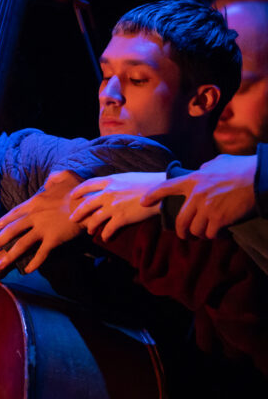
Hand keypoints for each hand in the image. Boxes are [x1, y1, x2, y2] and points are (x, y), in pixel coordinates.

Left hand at [0, 170, 81, 273]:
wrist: (89, 203)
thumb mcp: (63, 176)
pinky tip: (27, 270)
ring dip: (9, 255)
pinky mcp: (53, 239)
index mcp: (34, 202)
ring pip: (21, 244)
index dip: (4, 220)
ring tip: (0, 264)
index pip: (14, 213)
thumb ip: (52, 178)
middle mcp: (34, 216)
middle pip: (12, 230)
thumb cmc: (78, 190)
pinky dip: (34, 263)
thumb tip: (47, 182)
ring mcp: (42, 229)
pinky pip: (41, 253)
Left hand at [69, 171, 164, 239]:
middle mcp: (108, 193)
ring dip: (91, 226)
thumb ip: (116, 182)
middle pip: (86, 204)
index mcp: (110, 180)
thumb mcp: (128, 177)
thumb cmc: (150, 183)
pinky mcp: (122, 218)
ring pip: (95, 219)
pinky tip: (104, 238)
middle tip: (72, 219)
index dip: (78, 191)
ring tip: (89, 231)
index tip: (72, 196)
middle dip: (78, 213)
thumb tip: (110, 186)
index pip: (88, 184)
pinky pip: (108, 229)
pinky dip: (105, 235)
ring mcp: (114, 206)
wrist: (163, 192)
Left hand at [141, 154, 257, 238]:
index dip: (153, 195)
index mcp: (194, 179)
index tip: (142, 202)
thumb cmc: (243, 168)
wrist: (260, 178)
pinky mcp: (218, 219)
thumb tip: (201, 169)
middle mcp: (196, 195)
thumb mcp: (219, 162)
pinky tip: (220, 233)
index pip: (166, 187)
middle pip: (180, 220)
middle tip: (186, 235)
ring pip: (194, 230)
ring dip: (200, 234)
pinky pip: (209, 234)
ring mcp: (206, 208)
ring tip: (207, 233)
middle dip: (182, 231)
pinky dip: (214, 236)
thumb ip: (206, 167)